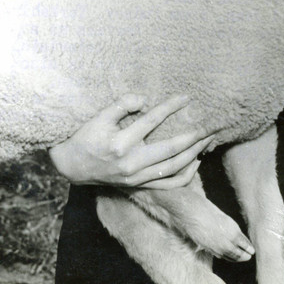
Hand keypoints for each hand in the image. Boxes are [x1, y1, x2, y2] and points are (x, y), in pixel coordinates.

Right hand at [50, 94, 214, 188]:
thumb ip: (121, 104)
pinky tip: (196, 160)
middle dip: (194, 136)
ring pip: (174, 168)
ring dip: (195, 153)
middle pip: (171, 150)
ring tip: (208, 138)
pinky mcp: (140, 186)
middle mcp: (131, 164)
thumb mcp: (99, 117)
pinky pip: (169, 184)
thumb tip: (145, 99)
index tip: (186, 97)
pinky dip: (186, 174)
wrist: (72, 166)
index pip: (152, 121)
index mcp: (120, 144)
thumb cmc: (86, 137)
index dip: (170, 107)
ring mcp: (137, 179)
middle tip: (211, 123)